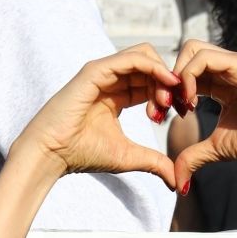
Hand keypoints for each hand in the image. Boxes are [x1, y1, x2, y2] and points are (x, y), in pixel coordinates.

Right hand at [13, 45, 179, 187]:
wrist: (53, 153)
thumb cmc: (82, 154)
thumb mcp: (128, 156)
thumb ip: (154, 163)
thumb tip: (178, 181)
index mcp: (118, 95)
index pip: (151, 82)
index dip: (171, 92)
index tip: (184, 111)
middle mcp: (111, 79)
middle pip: (152, 65)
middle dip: (171, 83)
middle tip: (181, 105)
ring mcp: (104, 71)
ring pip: (145, 56)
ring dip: (164, 74)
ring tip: (172, 98)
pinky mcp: (96, 70)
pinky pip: (132, 58)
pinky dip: (153, 67)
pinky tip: (166, 84)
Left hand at [164, 44, 236, 193]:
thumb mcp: (215, 149)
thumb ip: (193, 158)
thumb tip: (178, 180)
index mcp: (219, 82)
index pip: (185, 71)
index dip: (169, 89)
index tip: (165, 114)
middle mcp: (225, 68)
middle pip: (185, 52)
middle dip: (168, 76)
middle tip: (167, 105)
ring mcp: (232, 64)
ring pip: (192, 49)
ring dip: (177, 75)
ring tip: (180, 105)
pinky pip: (205, 58)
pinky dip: (189, 75)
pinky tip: (190, 101)